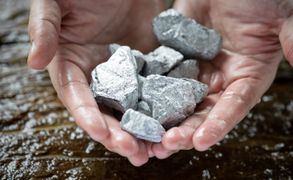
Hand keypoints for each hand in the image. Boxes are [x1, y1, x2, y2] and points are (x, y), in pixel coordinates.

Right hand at [27, 0, 163, 165]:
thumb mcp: (55, 4)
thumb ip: (44, 30)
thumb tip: (34, 62)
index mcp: (72, 65)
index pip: (78, 98)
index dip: (89, 117)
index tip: (103, 134)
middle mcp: (99, 75)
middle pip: (107, 112)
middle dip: (120, 134)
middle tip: (137, 153)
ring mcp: (125, 73)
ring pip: (133, 107)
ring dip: (143, 130)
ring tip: (157, 149)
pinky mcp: (148, 65)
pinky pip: (156, 89)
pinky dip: (163, 108)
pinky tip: (174, 122)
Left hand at [152, 0, 292, 157]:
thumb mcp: (285, 18)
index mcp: (248, 75)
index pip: (233, 106)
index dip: (218, 124)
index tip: (201, 142)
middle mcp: (221, 78)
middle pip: (202, 111)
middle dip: (185, 129)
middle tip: (165, 146)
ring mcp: (197, 69)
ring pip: (179, 100)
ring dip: (165, 119)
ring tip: (147, 137)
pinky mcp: (178, 57)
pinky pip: (162, 77)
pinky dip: (150, 92)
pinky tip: (136, 106)